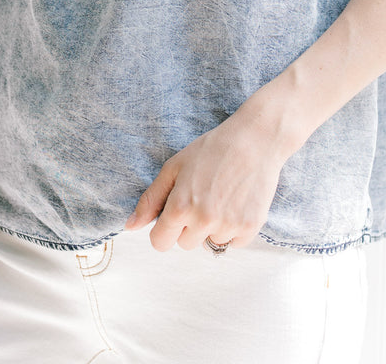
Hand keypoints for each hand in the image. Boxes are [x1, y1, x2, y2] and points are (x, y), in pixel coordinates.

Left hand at [124, 108, 284, 251]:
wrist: (255, 140)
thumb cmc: (211, 149)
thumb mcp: (174, 167)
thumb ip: (151, 199)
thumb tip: (130, 226)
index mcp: (180, 207)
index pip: (160, 243)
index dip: (165, 228)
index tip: (175, 213)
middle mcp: (203, 221)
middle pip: (185, 244)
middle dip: (189, 226)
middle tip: (202, 196)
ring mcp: (228, 226)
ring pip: (210, 243)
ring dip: (212, 227)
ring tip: (222, 196)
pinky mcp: (250, 227)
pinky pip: (233, 243)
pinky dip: (233, 228)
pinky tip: (236, 202)